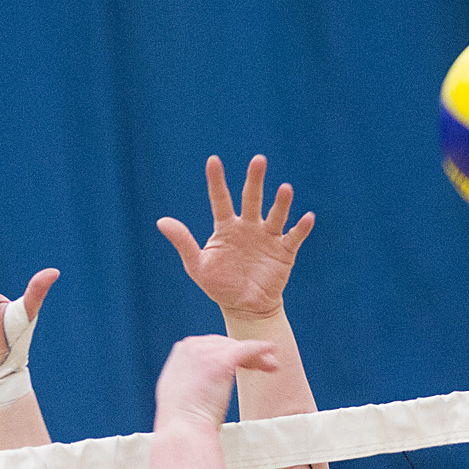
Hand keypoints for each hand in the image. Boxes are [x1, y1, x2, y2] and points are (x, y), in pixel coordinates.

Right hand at [154, 336, 277, 427]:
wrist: (183, 428)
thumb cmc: (183, 422)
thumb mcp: (181, 393)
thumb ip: (193, 382)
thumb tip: (204, 387)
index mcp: (183, 353)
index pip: (211, 347)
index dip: (228, 354)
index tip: (241, 364)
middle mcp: (193, 347)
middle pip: (226, 344)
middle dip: (244, 354)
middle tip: (261, 365)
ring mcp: (207, 352)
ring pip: (238, 347)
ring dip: (256, 356)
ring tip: (271, 365)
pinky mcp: (222, 359)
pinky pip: (247, 348)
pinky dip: (261, 348)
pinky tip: (271, 348)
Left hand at [157, 155, 314, 320]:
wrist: (245, 308)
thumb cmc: (220, 285)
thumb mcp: (197, 266)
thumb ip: (183, 242)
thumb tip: (161, 221)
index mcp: (226, 227)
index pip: (220, 199)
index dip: (216, 181)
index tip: (213, 161)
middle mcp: (248, 226)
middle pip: (252, 198)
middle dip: (255, 180)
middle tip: (259, 160)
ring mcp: (267, 237)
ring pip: (275, 215)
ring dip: (281, 202)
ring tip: (285, 188)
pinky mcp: (284, 251)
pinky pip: (294, 237)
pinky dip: (301, 228)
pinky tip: (307, 218)